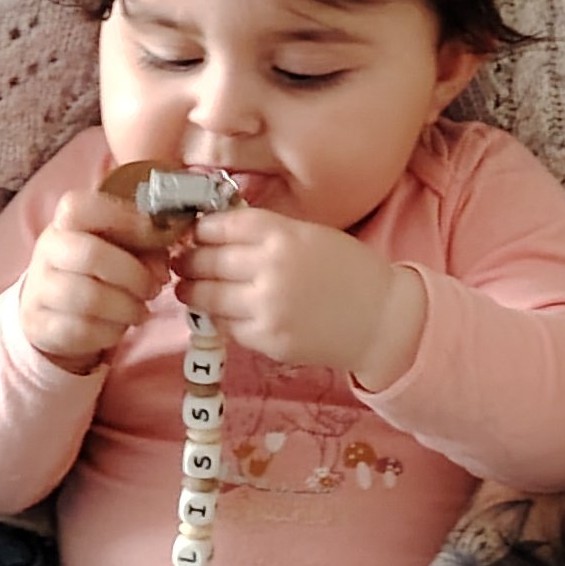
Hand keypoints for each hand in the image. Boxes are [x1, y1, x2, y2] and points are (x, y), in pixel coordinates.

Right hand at [17, 186, 164, 369]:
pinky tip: (120, 327)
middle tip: (154, 287)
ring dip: (127, 307)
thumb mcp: (123, 248)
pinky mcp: (41, 326)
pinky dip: (112, 332)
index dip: (125, 219)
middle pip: (91, 255)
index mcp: (65, 221)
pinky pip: (82, 330)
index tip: (157, 236)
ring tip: (140, 310)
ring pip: (89, 298)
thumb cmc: (99, 270)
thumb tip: (161, 267)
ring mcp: (39, 289)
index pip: (80, 208)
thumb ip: (146, 246)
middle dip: (134, 274)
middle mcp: (46, 250)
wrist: (55, 310)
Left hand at [170, 208, 424, 383]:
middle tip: (181, 261)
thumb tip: (215, 231)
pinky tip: (223, 311)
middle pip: (206, 260)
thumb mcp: (312, 235)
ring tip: (188, 288)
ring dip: (192, 291)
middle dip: (188, 260)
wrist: (383, 320)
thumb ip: (268, 232)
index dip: (200, 229)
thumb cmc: (350, 272)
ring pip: (206, 297)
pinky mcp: (267, 339)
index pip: (220, 225)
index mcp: (282, 234)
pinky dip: (220, 318)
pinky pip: (227, 326)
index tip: (193, 233)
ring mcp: (266, 307)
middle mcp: (269, 268)